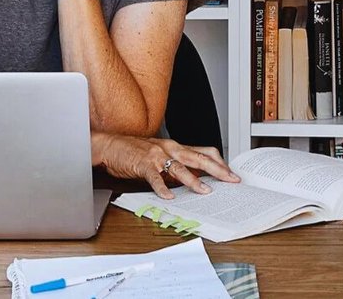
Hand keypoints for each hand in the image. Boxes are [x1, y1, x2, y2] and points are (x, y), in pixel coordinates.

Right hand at [92, 132, 238, 200]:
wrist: (111, 145)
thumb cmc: (135, 152)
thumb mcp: (162, 156)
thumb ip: (177, 166)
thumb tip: (196, 179)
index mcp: (177, 147)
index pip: (204, 152)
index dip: (220, 162)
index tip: (231, 173)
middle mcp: (170, 149)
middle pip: (199, 158)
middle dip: (218, 170)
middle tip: (231, 180)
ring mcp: (157, 156)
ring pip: (180, 167)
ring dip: (194, 180)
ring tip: (205, 191)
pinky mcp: (143, 164)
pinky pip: (155, 177)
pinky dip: (162, 187)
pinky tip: (169, 196)